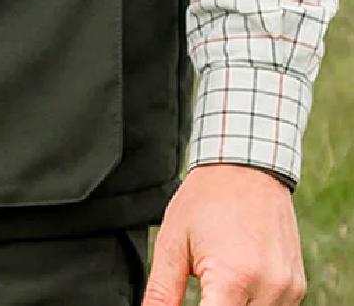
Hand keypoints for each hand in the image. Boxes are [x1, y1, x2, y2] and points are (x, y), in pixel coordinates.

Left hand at [143, 163, 306, 303]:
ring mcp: (287, 289)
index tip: (192, 300)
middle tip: (201, 287)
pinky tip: (238, 278)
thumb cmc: (206, 199)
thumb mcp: (172, 241)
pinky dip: (253, 302)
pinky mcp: (297, 286)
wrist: (246, 166)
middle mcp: (267, 288)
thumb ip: (162, 291)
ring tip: (219, 277)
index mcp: (233, 278)